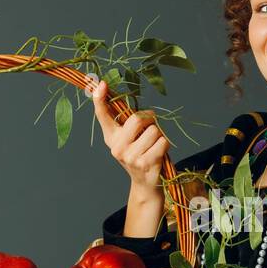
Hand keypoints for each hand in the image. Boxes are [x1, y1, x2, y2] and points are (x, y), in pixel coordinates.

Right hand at [89, 78, 169, 192]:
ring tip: (154, 146)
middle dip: (150, 120)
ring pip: (154, 130)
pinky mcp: (145, 163)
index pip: (103, 115)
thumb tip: (122, 97)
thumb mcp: (129, 138)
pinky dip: (165, 145)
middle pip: (138, 118)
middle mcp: (117, 147)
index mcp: (111, 137)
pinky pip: (163, 142)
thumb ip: (126, 120)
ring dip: (159, 135)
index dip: (100, 99)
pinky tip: (159, 154)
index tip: (101, 84)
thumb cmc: (140, 154)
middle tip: (150, 129)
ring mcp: (130, 157)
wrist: (145, 183)